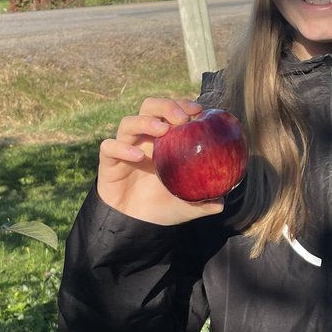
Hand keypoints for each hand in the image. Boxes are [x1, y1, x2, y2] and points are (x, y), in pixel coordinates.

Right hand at [97, 97, 225, 224]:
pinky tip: (138, 156)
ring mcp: (125, 148)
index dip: (183, 104)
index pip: (171, 111)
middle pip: (149, 107)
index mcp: (164, 142)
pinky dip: (122, 147)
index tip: (199, 110)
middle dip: (165, 106)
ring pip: (128, 122)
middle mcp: (144, 139)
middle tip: (181, 117)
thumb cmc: (161, 209)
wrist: (135, 226)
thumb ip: (205, 202)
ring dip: (146, 121)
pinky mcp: (109, 162)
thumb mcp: (187, 207)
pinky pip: (109, 147)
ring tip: (162, 130)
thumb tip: (222, 201)